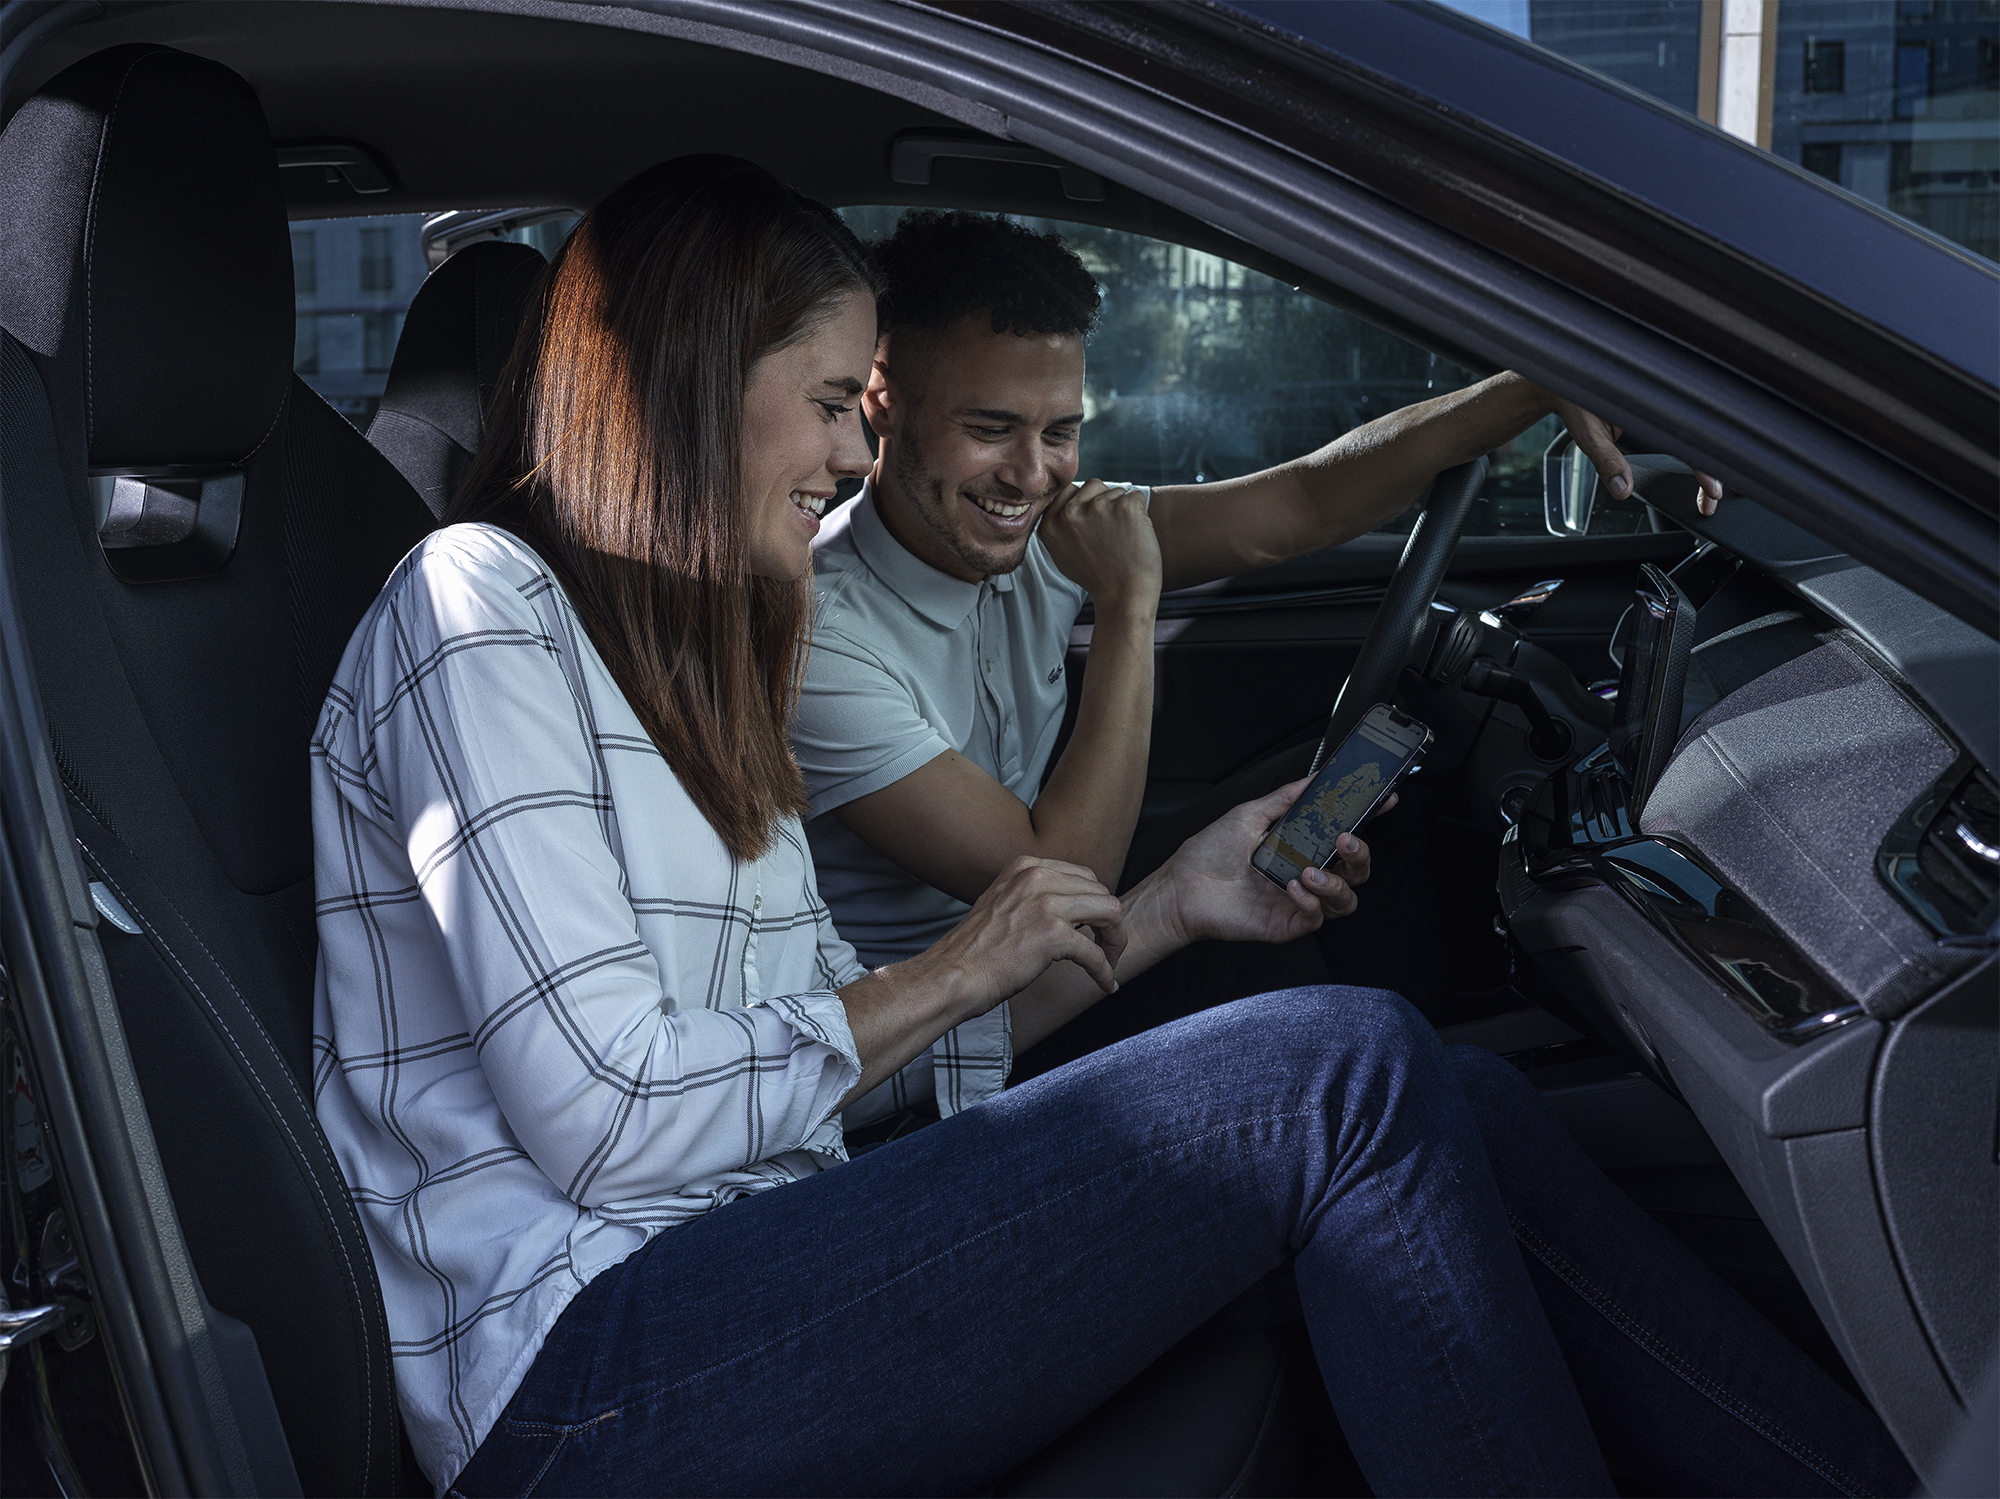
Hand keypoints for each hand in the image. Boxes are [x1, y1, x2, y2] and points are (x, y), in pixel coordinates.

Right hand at [911, 856, 1125, 1017]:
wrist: (952, 975)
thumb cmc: (974, 950)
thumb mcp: (1003, 902)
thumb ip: (1035, 897)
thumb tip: (1074, 909)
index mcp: (1026, 866)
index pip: (1083, 875)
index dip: (1094, 903)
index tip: (1094, 926)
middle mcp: (1037, 878)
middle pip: (1100, 891)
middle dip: (1109, 921)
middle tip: (1106, 947)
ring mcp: (1046, 904)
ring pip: (1110, 912)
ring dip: (1116, 941)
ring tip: (1111, 961)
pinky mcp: (1053, 935)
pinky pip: (1096, 953)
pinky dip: (1105, 971)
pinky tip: (1105, 983)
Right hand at [1038, 480, 1161, 610]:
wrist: (1124, 597)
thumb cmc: (1098, 577)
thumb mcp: (1062, 554)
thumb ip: (1059, 526)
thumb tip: (1066, 501)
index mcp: (1050, 523)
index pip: (1070, 489)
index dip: (1085, 503)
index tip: (1094, 524)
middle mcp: (1069, 512)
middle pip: (1093, 485)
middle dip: (1104, 502)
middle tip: (1109, 534)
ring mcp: (1097, 507)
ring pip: (1116, 491)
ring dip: (1122, 510)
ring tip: (1121, 539)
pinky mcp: (1124, 507)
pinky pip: (1136, 496)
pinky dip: (1141, 514)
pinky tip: (1135, 536)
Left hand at [1157, 780, 1386, 949]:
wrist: (1180, 887)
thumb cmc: (1209, 853)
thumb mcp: (1249, 814)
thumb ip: (1285, 799)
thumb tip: (1313, 779)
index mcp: (1300, 848)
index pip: (1343, 837)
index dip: (1367, 820)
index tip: (1384, 801)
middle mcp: (1304, 874)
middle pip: (1355, 871)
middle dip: (1361, 855)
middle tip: (1345, 840)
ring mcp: (1298, 901)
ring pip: (1345, 900)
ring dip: (1337, 884)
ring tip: (1311, 872)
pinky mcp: (1286, 924)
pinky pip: (1316, 918)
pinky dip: (1311, 902)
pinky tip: (1294, 888)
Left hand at [1546, 396, 1723, 517]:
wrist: (1567, 380)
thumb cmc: (1576, 400)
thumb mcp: (1589, 432)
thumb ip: (1606, 460)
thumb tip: (1623, 490)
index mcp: (1656, 402)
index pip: (1692, 438)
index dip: (1707, 466)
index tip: (1713, 491)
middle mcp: (1668, 401)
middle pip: (1704, 439)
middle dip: (1714, 472)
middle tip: (1709, 503)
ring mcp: (1669, 405)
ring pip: (1700, 437)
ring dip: (1709, 465)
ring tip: (1707, 495)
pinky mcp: (1665, 410)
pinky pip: (1686, 433)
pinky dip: (1697, 455)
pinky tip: (1700, 475)